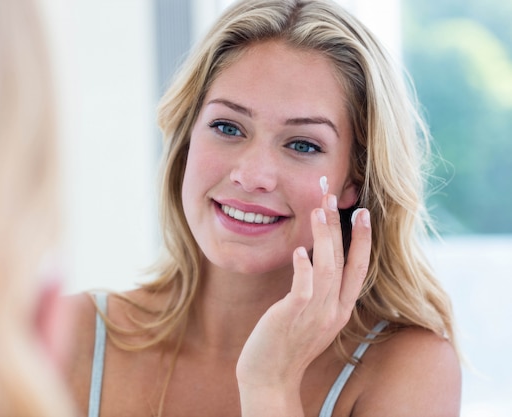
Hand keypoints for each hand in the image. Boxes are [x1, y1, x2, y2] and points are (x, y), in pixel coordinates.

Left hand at [236, 193, 371, 415]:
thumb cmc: (286, 343)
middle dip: (341, 226)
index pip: (359, 268)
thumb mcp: (311, 316)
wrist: (269, 377)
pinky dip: (304, 268)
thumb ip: (318, 291)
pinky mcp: (293, 317)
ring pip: (328, 269)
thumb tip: (313, 258)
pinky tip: (300, 250)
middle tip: (334, 195)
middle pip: (345, 261)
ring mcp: (315, 314)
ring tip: (317, 209)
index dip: (363, 240)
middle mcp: (333, 310)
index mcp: (340, 309)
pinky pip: (304, 289)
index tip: (361, 212)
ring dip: (324, 237)